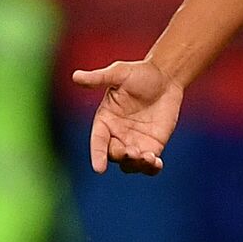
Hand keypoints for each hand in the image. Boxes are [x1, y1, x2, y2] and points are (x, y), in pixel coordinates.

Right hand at [72, 59, 183, 174]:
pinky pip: (149, 163)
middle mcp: (117, 135)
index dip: (97, 155)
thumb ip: (99, 78)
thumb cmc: (140, 73)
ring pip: (130, 163)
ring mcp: (135, 142)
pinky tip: (156, 163)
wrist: (166, 77)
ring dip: (136, 164)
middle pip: (114, 155)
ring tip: (146, 157)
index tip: (98, 168)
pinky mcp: (153, 145)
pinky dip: (151, 167)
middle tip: (131, 151)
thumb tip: (76, 76)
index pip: (98, 142)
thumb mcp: (119, 73)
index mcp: (104, 121)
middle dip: (121, 156)